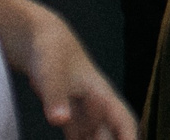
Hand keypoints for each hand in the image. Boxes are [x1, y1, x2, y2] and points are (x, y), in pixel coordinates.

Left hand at [6, 0, 136, 139]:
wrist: (40, 39)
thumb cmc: (50, 50)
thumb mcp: (51, 72)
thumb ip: (55, 96)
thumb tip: (60, 121)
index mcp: (101, 94)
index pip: (124, 122)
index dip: (129, 139)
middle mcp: (97, 105)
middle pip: (110, 135)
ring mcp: (83, 111)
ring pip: (97, 137)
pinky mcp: (69, 114)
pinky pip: (79, 138)